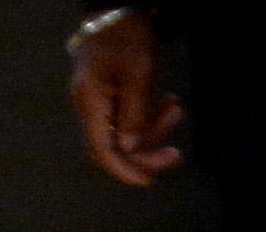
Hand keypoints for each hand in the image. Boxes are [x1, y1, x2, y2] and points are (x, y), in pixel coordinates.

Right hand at [66, 10, 187, 184]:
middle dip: (146, 151)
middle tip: (176, 154)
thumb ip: (134, 113)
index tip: (148, 181)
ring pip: (124, 132)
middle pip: (114, 146)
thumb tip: (128, 147)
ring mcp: (97, 101)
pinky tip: (168, 102)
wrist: (118, 7)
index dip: (124, 170)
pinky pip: (127, 117)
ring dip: (154, 128)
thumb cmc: (127, 35)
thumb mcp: (138, 71)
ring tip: (176, 108)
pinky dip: (149, 115)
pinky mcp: (108, 94)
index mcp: (91, 103)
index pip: (102, 150)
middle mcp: (89, 107)